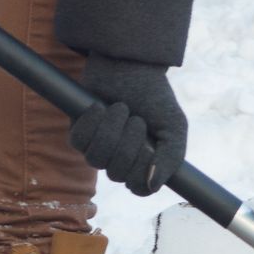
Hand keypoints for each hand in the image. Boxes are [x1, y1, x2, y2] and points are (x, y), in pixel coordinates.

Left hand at [68, 54, 188, 197]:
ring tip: (120, 108)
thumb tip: (153, 185)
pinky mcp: (79, 132)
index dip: (141, 172)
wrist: (130, 65)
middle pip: (117, 174)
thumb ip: (172, 158)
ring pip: (96, 159)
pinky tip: (100, 106)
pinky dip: (92, 122)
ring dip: (111, 130)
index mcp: (143, 163)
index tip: (149, 148)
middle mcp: (119, 160)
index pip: (138, 188)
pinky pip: (79, 142)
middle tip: (137, 118)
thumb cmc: (154, 97)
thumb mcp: (175, 126)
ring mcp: (98, 148)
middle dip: (129, 143)